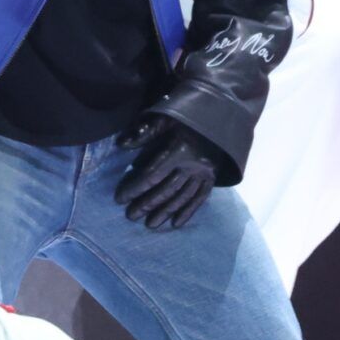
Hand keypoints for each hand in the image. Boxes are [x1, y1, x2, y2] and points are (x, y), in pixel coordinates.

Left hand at [114, 116, 222, 230]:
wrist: (219, 115)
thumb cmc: (186, 115)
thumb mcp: (164, 117)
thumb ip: (144, 132)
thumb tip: (121, 145)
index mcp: (179, 149)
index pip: (152, 175)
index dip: (135, 188)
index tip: (120, 198)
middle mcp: (193, 164)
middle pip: (166, 190)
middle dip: (146, 204)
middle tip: (130, 216)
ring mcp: (205, 174)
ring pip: (182, 198)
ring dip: (165, 213)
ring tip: (149, 224)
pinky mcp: (213, 178)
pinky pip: (199, 199)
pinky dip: (188, 212)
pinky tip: (176, 224)